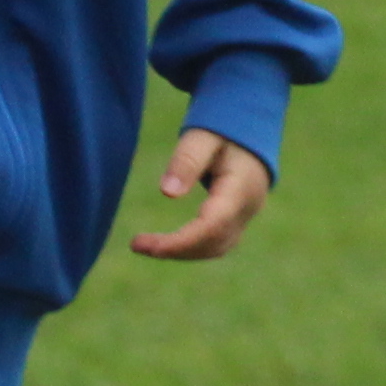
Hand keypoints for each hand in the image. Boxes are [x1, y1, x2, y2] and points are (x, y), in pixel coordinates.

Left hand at [126, 128, 273, 259]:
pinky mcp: (237, 220)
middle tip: (136, 245)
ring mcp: (245, 216)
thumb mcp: (202, 139)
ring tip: (143, 246)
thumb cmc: (222, 133)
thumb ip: (186, 161)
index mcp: (241, 188)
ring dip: (180, 252)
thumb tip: (167, 193)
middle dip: (175, 249)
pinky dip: (190, 248)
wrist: (249, 133)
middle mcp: (248, 207)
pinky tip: (162, 244)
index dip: (181, 241)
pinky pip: (216, 243)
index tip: (146, 245)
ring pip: (216, 248)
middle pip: (214, 242)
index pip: (212, 225)